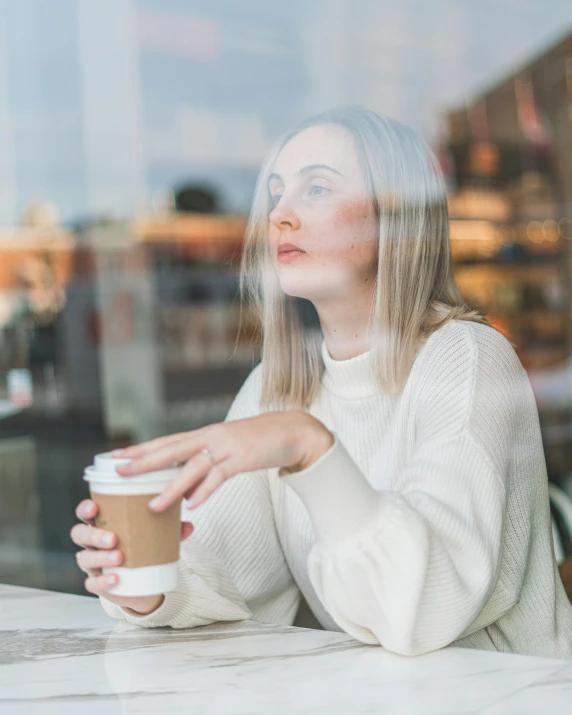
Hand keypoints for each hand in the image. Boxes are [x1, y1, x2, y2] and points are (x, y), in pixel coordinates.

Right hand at [70, 499, 193, 613]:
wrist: (145, 581)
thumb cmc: (145, 547)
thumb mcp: (157, 535)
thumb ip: (171, 529)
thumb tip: (189, 525)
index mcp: (103, 523)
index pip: (85, 512)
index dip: (85, 509)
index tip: (94, 508)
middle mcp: (92, 543)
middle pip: (80, 534)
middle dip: (94, 535)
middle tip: (113, 538)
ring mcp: (92, 564)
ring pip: (84, 558)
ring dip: (100, 557)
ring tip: (120, 557)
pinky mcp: (97, 584)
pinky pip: (91, 583)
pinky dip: (102, 581)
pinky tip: (115, 579)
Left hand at [113, 411, 333, 512]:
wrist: (294, 431)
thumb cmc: (260, 442)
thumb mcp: (229, 451)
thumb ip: (208, 468)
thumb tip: (189, 493)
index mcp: (206, 434)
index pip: (167, 441)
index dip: (141, 449)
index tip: (117, 456)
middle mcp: (211, 437)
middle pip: (171, 449)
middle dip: (143, 462)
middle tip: (118, 471)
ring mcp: (227, 446)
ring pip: (193, 467)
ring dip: (172, 487)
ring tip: (153, 505)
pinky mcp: (243, 457)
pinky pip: (220, 476)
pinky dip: (206, 491)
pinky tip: (194, 505)